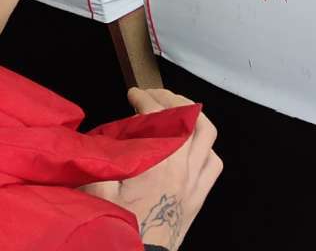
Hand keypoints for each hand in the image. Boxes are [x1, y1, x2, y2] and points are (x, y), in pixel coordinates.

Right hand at [80, 88, 221, 248]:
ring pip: (207, 135)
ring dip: (195, 117)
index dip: (145, 99)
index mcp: (159, 160)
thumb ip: (100, 161)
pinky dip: (206, 148)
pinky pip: (213, 163)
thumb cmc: (121, 227)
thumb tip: (97, 139)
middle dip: (171, 99)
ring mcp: (195, 181)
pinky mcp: (199, 197)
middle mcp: (183, 165)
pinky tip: (195, 146)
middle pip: (189, 117)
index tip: (133, 94)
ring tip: (179, 110)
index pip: (158, 116)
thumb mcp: (98, 192)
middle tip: (155, 95)